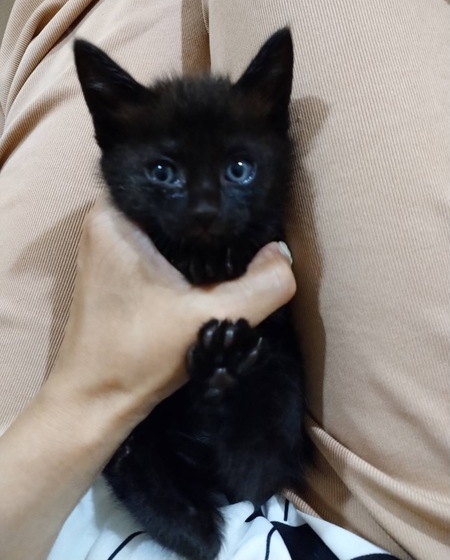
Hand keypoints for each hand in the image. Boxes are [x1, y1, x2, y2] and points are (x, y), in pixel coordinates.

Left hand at [0, 195, 295, 559]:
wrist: (95, 401)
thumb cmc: (137, 355)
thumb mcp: (210, 318)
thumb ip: (261, 286)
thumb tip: (283, 253)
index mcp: (115, 217)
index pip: (169, 172)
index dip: (208, 178)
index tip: (242, 182)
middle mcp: (106, 222)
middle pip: (171, 197)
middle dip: (208, 206)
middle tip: (247, 205)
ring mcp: (108, 245)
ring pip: (166, 221)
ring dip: (197, 231)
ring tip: (237, 227)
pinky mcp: (117, 268)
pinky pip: (158, 242)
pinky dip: (185, 248)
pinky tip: (214, 257)